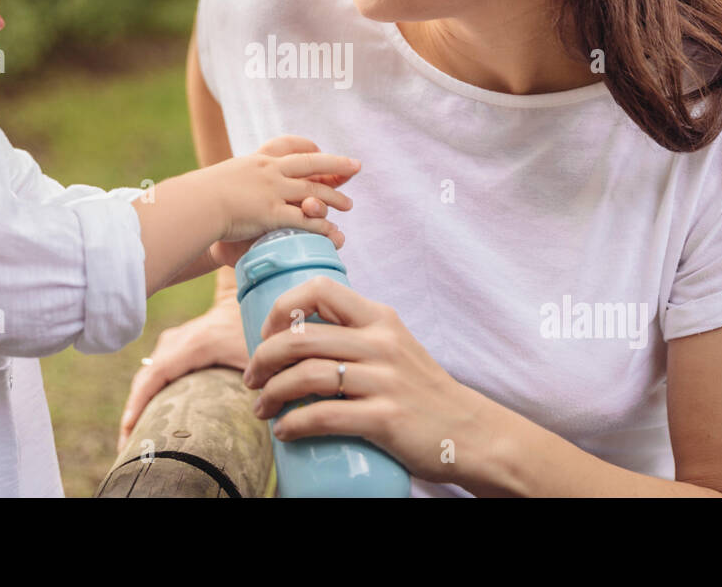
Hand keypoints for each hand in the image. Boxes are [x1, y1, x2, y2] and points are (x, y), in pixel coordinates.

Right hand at [116, 299, 249, 452]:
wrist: (245, 297)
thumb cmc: (252, 325)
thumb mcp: (256, 353)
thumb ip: (258, 380)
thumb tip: (259, 414)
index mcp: (194, 345)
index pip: (155, 375)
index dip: (138, 403)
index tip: (129, 429)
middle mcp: (176, 341)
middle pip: (144, 379)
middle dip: (132, 414)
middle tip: (126, 450)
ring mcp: (172, 341)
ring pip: (147, 376)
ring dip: (138, 405)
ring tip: (133, 440)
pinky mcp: (174, 345)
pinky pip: (154, 372)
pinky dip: (147, 394)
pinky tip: (148, 417)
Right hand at [204, 140, 359, 250]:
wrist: (195, 203)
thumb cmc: (201, 195)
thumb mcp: (224, 178)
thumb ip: (237, 180)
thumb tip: (236, 186)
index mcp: (259, 160)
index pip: (290, 146)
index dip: (309, 148)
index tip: (320, 149)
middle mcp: (270, 171)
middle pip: (311, 163)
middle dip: (336, 165)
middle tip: (356, 166)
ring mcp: (273, 191)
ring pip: (313, 191)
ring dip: (333, 198)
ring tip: (349, 205)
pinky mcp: (272, 213)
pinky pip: (304, 219)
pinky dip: (321, 225)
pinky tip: (333, 231)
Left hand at [240, 275, 495, 487]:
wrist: (471, 432)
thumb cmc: (421, 391)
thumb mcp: (393, 347)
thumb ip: (356, 336)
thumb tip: (296, 338)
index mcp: (380, 318)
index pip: (319, 289)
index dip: (281, 307)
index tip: (266, 334)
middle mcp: (381, 342)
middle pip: (301, 337)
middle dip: (263, 357)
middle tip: (251, 378)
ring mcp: (385, 380)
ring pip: (306, 375)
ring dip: (271, 393)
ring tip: (261, 408)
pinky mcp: (386, 418)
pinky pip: (324, 416)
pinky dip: (294, 424)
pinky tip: (284, 431)